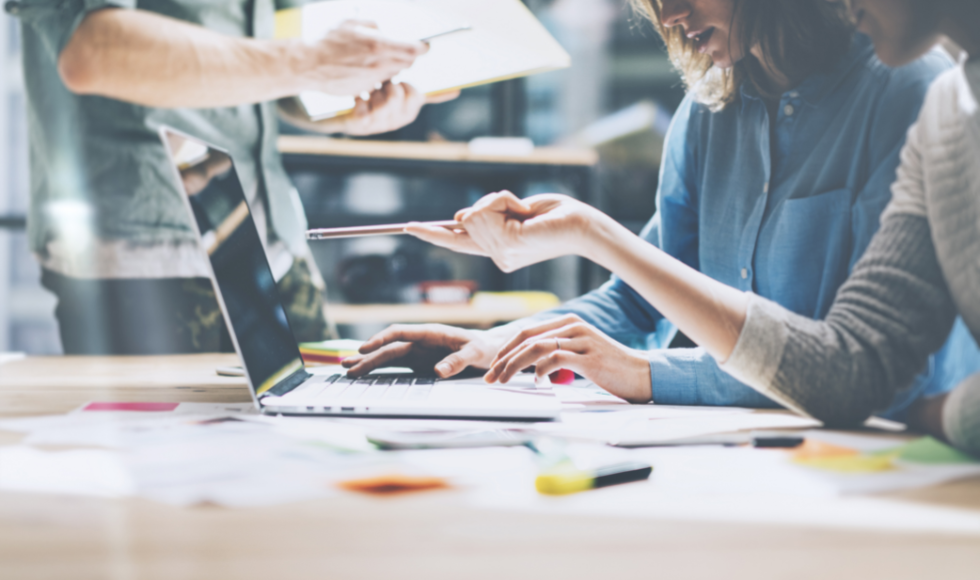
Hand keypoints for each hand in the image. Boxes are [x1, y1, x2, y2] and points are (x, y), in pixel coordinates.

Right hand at [303, 20, 427, 95]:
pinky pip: (380, 82)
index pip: (411, 49)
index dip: (420, 47)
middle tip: (404, 50)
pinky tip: (369, 67)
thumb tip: (384, 29)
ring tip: (382, 57)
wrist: (308, 65)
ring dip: (394, 66)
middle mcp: (377, 64)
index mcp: (376, 45)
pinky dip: (380, 75)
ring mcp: (372, 79)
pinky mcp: (365, 89)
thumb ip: (372, 24)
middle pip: (406, 63)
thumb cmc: (327, 42)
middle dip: (407, 57)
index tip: (425, 45)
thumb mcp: (350, 23)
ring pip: (394, 73)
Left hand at [339, 82, 458, 135]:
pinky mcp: (361, 125)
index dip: (406, 86)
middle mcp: (396, 122)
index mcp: (408, 113)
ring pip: (383, 98)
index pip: (417, 95)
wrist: (345, 118)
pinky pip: (365, 104)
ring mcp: (379, 125)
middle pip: (399, 94)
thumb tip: (456, 91)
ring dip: (374, 90)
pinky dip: (359, 98)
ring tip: (368, 94)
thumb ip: (426, 93)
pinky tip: (357, 100)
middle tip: (379, 88)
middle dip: (387, 84)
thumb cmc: (375, 102)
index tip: (398, 84)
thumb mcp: (400, 94)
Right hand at [341, 323, 509, 377]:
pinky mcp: (418, 364)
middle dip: (367, 356)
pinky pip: (395, 366)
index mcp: (430, 332)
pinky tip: (364, 373)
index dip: (381, 339)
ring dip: (368, 362)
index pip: (400, 332)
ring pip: (388, 356)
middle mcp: (419, 341)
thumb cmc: (483, 348)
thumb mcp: (475, 353)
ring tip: (347, 369)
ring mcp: (417, 352)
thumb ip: (458, 361)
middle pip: (388, 347)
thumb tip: (437, 371)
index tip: (365, 348)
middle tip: (347, 366)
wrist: (489, 350)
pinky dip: (379, 369)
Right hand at [406, 191, 602, 271]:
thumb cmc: (556, 215)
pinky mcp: (506, 245)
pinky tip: (523, 211)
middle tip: (521, 208)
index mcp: (498, 250)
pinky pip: (485, 211)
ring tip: (524, 211)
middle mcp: (497, 257)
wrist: (582, 225)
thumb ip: (488, 215)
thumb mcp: (516, 210)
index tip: (408, 227)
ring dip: (498, 200)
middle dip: (490, 202)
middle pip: (465, 219)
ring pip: (473, 214)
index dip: (432, 233)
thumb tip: (459, 217)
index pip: (457, 242)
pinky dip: (503, 200)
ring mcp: (500, 255)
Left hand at [485, 314, 652, 402]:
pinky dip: (540, 371)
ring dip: (513, 365)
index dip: (506, 348)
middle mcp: (573, 326)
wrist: (642, 375)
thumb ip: (557, 353)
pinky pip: (555, 359)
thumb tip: (531, 366)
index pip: (527, 331)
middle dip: (503, 358)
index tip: (493, 366)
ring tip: (502, 380)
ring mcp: (581, 340)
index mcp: (569, 323)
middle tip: (489, 376)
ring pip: (536, 348)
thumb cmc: (610, 368)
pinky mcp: (589, 357)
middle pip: (526, 338)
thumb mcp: (580, 354)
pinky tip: (537, 382)